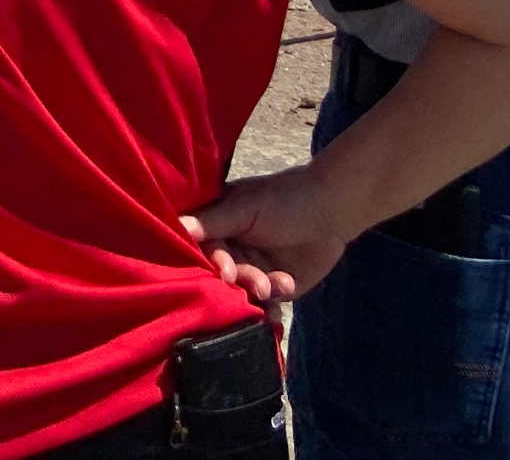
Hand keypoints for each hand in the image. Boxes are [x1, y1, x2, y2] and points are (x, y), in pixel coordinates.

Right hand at [183, 165, 359, 307]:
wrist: (331, 209)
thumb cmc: (283, 199)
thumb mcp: (245, 208)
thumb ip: (212, 221)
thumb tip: (177, 226)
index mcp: (219, 227)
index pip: (204, 249)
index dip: (213, 262)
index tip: (226, 271)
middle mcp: (232, 251)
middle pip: (223, 276)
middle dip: (240, 281)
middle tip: (258, 284)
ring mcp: (254, 270)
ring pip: (244, 292)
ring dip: (258, 292)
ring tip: (276, 285)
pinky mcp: (276, 287)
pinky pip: (267, 304)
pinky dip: (270, 310)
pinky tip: (279, 307)